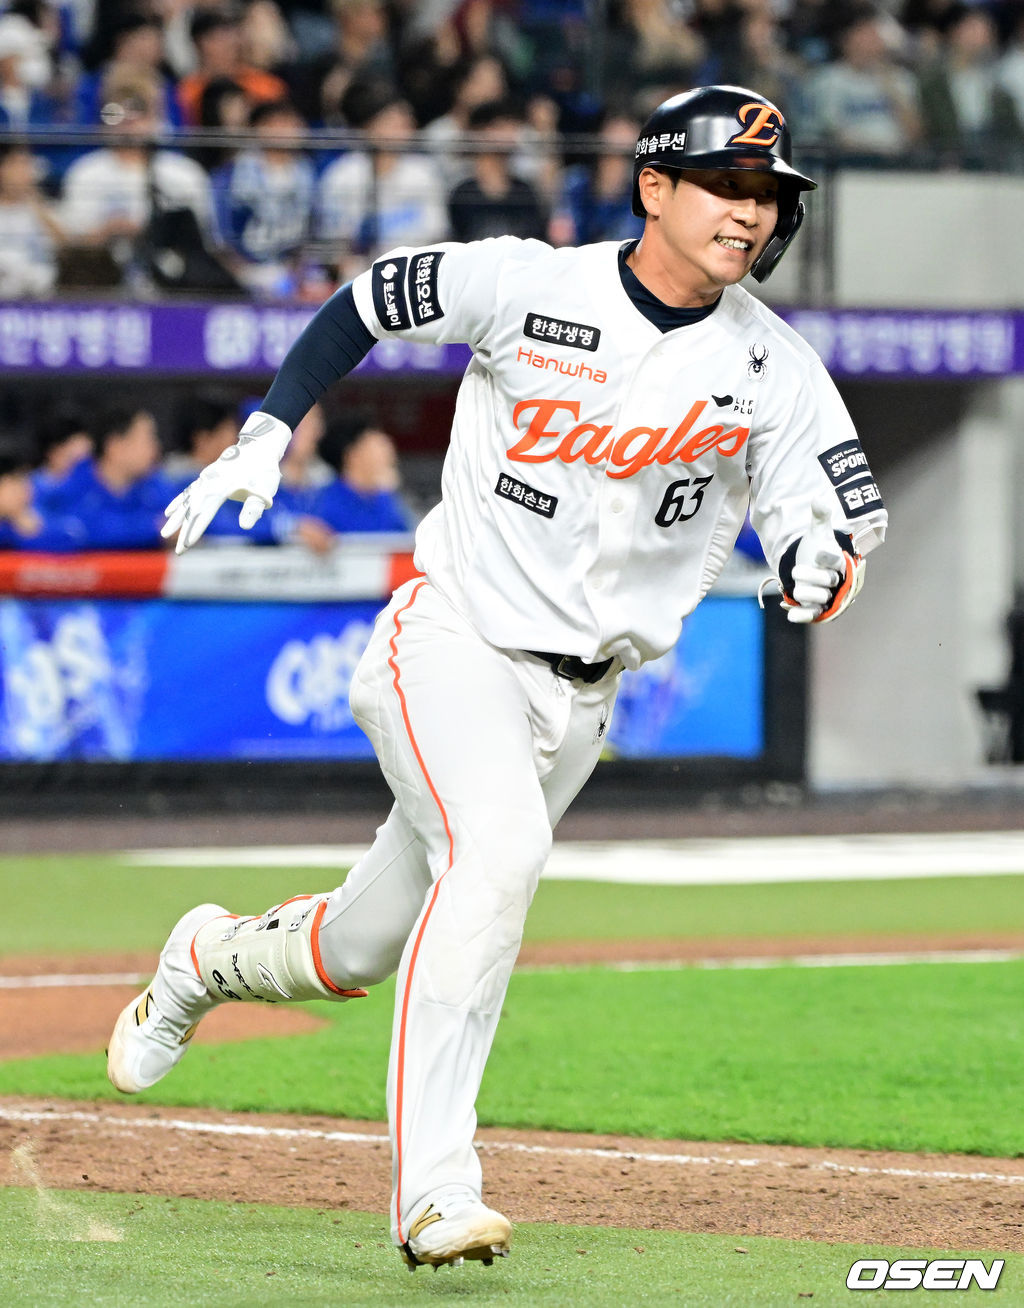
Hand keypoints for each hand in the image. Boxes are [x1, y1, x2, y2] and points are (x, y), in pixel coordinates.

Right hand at [162, 411, 291, 553]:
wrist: (259, 446)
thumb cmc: (264, 470)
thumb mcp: (265, 489)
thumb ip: (254, 507)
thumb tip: (245, 526)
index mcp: (223, 486)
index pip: (206, 512)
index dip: (197, 529)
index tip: (188, 544)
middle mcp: (210, 482)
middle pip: (194, 510)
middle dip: (185, 530)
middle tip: (179, 550)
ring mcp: (206, 479)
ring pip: (187, 501)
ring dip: (177, 518)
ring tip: (165, 532)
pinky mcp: (207, 478)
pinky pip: (188, 492)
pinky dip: (178, 502)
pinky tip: (168, 512)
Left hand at [784, 498, 864, 624]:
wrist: (811, 567)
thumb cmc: (816, 549)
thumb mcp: (817, 532)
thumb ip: (820, 517)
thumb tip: (818, 499)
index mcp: (838, 561)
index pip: (836, 561)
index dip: (828, 558)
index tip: (818, 553)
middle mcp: (834, 580)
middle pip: (828, 581)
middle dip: (814, 577)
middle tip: (797, 570)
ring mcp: (825, 594)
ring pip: (820, 598)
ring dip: (808, 594)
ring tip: (796, 589)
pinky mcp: (815, 608)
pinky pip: (812, 614)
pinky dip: (802, 616)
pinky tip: (790, 616)